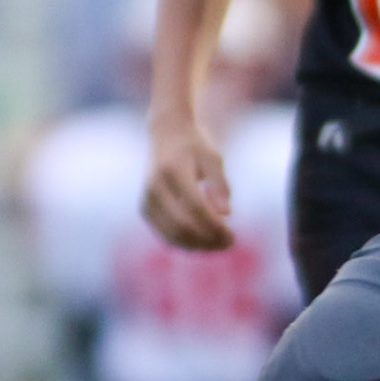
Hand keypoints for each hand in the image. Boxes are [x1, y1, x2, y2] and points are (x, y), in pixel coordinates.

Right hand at [143, 114, 234, 249]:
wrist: (166, 134)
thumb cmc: (196, 146)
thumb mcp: (213, 159)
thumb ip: (220, 184)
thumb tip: (227, 214)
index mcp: (172, 172)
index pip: (196, 208)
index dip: (215, 227)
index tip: (234, 236)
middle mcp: (155, 187)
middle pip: (182, 225)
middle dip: (208, 240)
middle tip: (230, 243)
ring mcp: (147, 199)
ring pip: (171, 234)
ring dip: (198, 246)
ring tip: (219, 245)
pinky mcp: (145, 208)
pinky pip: (164, 234)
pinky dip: (185, 243)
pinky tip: (204, 243)